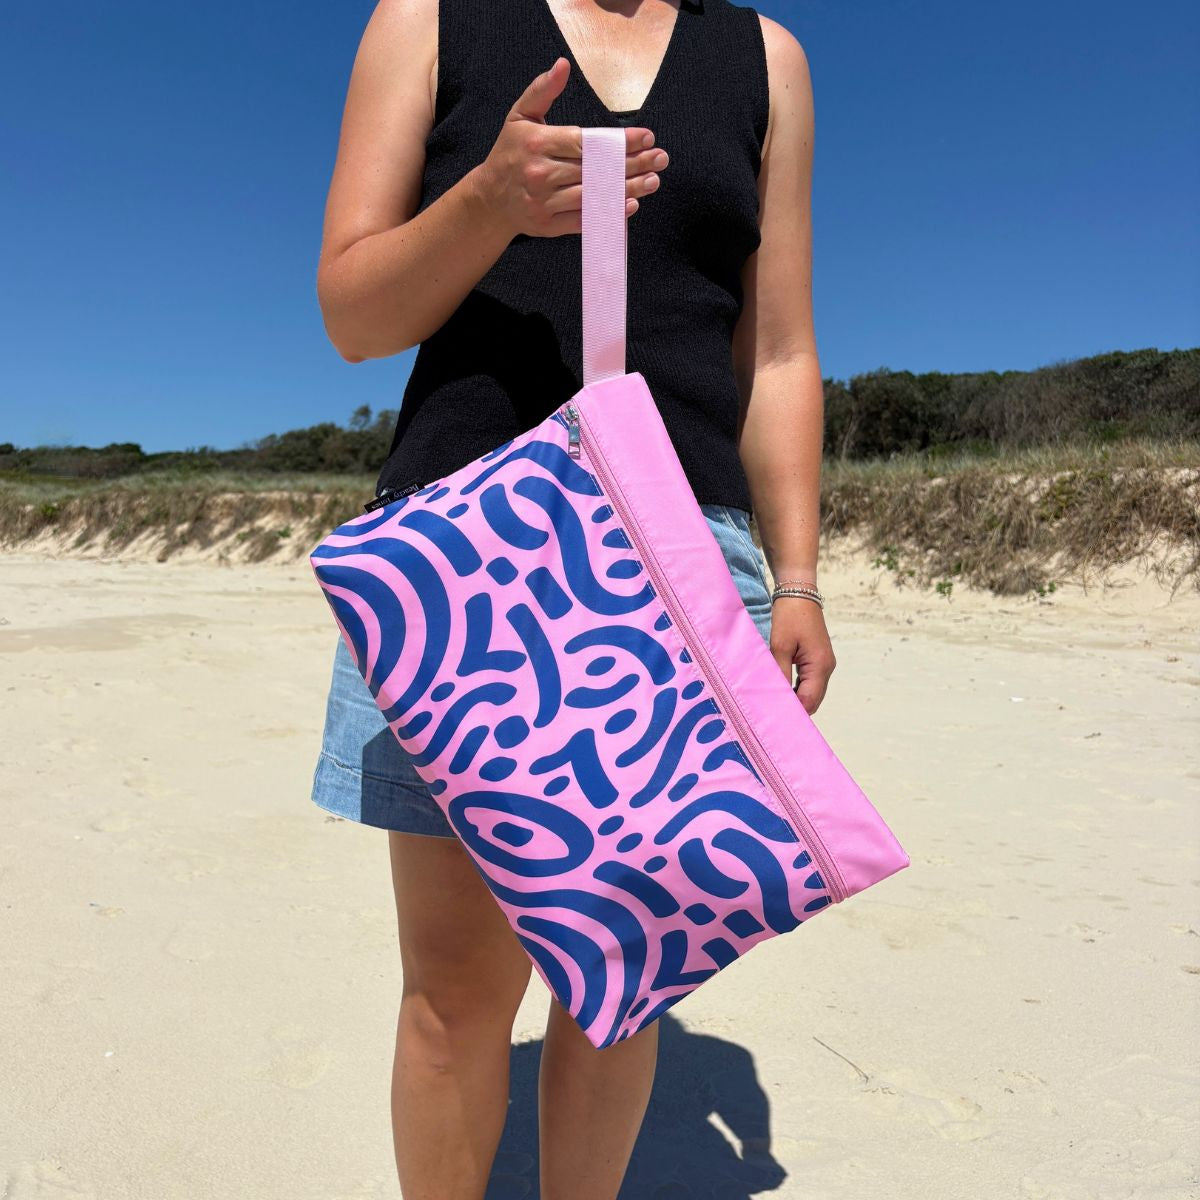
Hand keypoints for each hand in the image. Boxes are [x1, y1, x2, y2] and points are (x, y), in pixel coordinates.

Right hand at [475, 57, 669, 238]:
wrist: (489, 200)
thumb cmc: (509, 153)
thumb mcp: (519, 116)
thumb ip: (542, 91)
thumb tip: (562, 65)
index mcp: (537, 143)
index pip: (587, 142)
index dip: (619, 142)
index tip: (647, 138)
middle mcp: (541, 173)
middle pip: (595, 169)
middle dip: (632, 164)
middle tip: (660, 159)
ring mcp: (544, 202)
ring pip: (593, 195)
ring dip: (627, 189)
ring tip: (652, 181)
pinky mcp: (548, 225)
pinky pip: (584, 220)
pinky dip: (608, 213)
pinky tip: (630, 204)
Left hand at [768, 596, 835, 714]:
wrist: (799, 593)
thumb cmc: (789, 617)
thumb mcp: (779, 647)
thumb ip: (779, 674)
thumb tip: (776, 698)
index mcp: (820, 666)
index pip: (808, 701)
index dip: (793, 712)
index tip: (773, 719)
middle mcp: (826, 668)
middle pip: (812, 700)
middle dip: (794, 708)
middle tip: (769, 714)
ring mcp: (824, 664)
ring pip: (810, 693)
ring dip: (794, 699)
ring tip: (772, 703)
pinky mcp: (817, 660)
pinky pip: (808, 682)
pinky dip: (796, 689)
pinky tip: (780, 689)